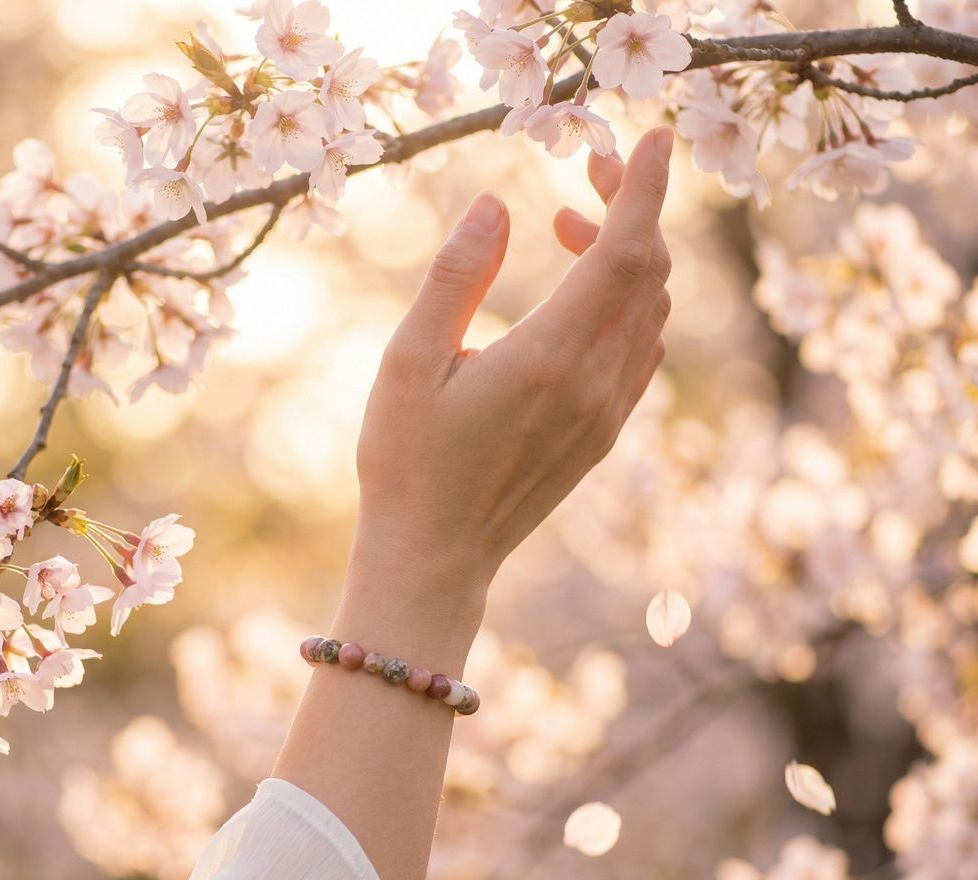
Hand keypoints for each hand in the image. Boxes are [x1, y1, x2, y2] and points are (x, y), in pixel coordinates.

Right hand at [353, 125, 673, 605]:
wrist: (435, 559)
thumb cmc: (407, 464)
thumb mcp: (407, 364)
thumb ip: (456, 278)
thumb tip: (495, 204)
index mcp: (548, 358)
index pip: (624, 251)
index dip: (645, 188)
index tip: (655, 138)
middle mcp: (593, 385)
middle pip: (648, 272)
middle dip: (632, 208)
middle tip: (585, 174)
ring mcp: (605, 415)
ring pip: (652, 310)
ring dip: (627, 257)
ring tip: (566, 229)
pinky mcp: (602, 437)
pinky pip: (642, 352)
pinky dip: (629, 304)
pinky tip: (581, 299)